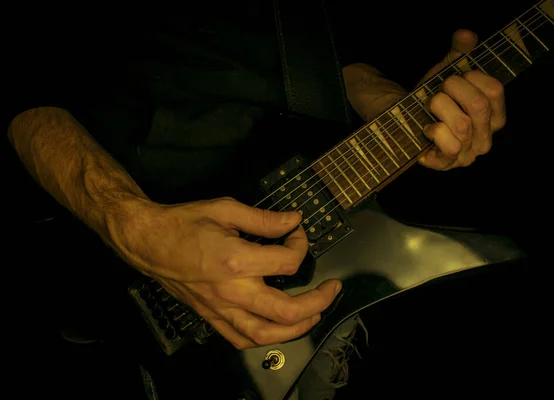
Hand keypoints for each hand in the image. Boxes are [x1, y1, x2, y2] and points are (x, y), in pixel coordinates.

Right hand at [117, 197, 341, 348]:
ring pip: (268, 335)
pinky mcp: (211, 316)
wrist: (148, 241)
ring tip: (314, 314)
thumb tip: (293, 221)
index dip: (300, 245)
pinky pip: (242, 340)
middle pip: (287, 311)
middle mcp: (231, 291)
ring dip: (299, 328)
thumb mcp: (225, 209)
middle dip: (319, 301)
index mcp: (236, 261)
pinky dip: (265, 340)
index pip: (287, 262)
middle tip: (332, 289)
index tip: (296, 233)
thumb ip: (263, 218)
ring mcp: (221, 309)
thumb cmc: (183, 223)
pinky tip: (277, 330)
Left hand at [419, 29, 506, 169]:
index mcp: (494, 117)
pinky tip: (426, 128)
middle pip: (479, 106)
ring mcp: (468, 155)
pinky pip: (450, 145)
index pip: (495, 90)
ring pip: (462, 125)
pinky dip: (434, 131)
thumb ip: (459, 53)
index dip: (471, 77)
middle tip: (439, 90)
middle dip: (452, 89)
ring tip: (430, 107)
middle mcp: (486, 138)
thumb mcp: (446, 74)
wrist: (401, 122)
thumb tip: (465, 35)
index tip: (456, 77)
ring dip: (439, 107)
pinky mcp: (447, 164)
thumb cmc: (430, 101)